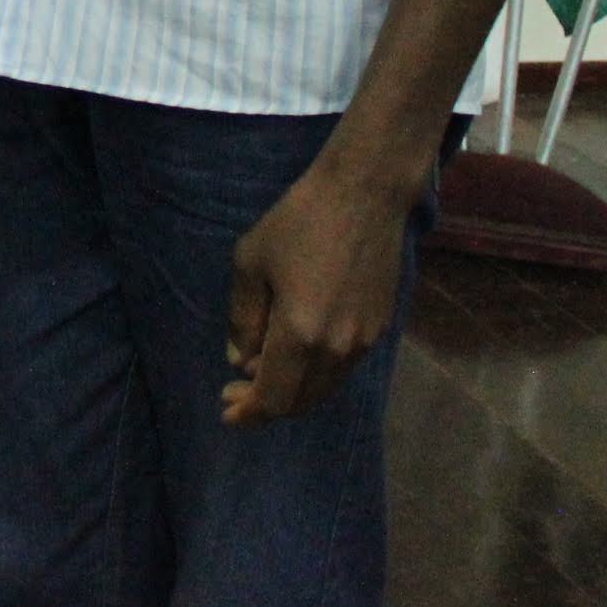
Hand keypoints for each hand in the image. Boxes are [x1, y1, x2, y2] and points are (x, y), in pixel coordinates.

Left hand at [222, 157, 417, 424]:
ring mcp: (365, 341)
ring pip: (324, 389)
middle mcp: (338, 349)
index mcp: (302, 335)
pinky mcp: (380, 328)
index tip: (227, 410)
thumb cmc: (299, 221)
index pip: (274, 398)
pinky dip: (315, 374)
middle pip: (301, 402)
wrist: (365, 195)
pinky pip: (342, 368)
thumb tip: (240, 361)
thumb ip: (243, 320)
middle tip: (236, 391)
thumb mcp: (251, 263)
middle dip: (266, 405)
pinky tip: (296, 353)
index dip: (249, 412)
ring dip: (293, 390)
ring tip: (261, 372)